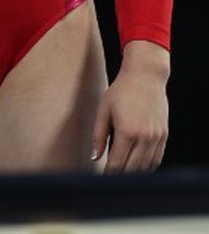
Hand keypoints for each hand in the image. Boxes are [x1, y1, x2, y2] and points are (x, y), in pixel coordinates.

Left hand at [92, 40, 168, 171]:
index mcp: (127, 131)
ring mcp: (157, 137)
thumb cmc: (120, 92)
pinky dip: (147, 166)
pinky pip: (157, 158)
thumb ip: (98, 136)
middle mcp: (145, 137)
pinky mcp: (164, 135)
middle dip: (120, 177)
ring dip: (134, 173)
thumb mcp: (103, 110)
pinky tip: (137, 167)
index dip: (108, 174)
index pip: (117, 163)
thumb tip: (95, 157)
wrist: (145, 77)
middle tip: (109, 181)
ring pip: (146, 166)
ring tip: (121, 176)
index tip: (100, 180)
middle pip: (132, 168)